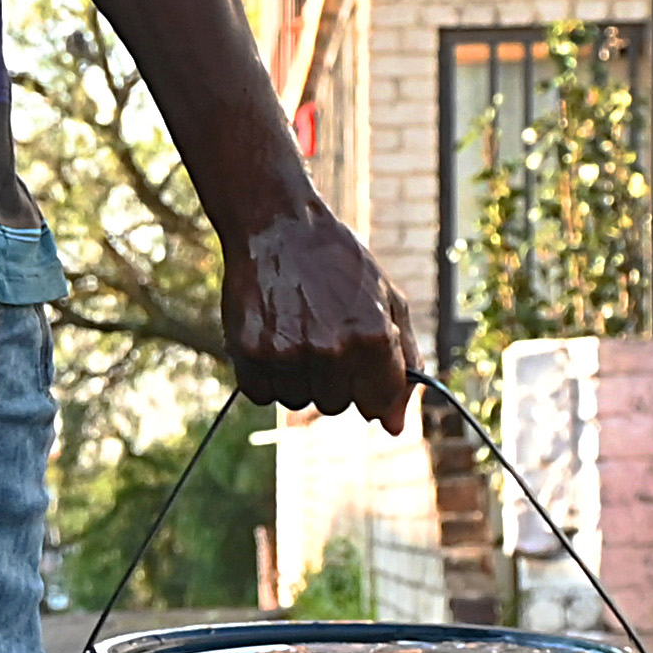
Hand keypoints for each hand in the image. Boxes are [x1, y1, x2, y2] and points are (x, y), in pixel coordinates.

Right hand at [225, 201, 414, 428]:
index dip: (370, 388)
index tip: (360, 370)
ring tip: (295, 332)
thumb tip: (394, 426)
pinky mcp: (250, 351)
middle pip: (335, 405)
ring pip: (296, 401)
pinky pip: (261, 394)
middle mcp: (331, 350)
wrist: (279, 226)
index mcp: (373, 337)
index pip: (379, 403)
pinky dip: (266, 376)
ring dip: (298, 377)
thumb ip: (402, 362)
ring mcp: (287, 353)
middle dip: (333, 379)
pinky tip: (272, 338)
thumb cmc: (340, 264)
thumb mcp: (388, 301)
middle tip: (322, 335)